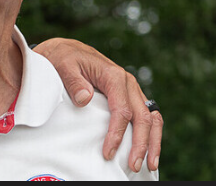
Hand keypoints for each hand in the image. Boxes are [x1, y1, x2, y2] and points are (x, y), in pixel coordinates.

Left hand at [34, 38, 162, 171]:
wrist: (66, 49)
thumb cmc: (64, 58)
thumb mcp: (63, 66)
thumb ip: (74, 81)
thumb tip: (85, 99)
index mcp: (114, 76)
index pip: (121, 110)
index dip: (116, 133)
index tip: (108, 152)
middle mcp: (128, 83)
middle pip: (143, 117)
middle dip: (141, 144)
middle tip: (134, 165)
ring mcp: (131, 89)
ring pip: (151, 117)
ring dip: (152, 141)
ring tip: (150, 164)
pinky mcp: (129, 95)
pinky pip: (147, 115)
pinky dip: (151, 133)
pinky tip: (148, 149)